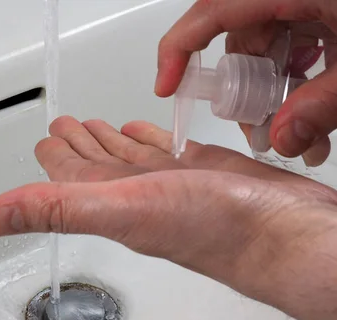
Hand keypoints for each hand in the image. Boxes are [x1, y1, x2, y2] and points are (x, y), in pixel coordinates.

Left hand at [0, 116, 336, 319]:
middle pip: (95, 165)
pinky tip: (145, 134)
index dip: (52, 157)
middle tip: (64, 125)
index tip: (42, 140)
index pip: (67, 176)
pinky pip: (164, 153)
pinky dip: (149, 141)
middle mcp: (134, 193)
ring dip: (109, 142)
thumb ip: (54, 208)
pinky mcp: (199, 173)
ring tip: (96, 127)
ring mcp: (167, 183)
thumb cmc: (208, 227)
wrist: (278, 230)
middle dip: (77, 143)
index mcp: (108, 200)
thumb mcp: (117, 210)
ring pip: (127, 158)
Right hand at [155, 0, 336, 166]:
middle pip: (240, 41)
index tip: (166, 87)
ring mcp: (300, 0)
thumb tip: (285, 138)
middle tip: (266, 131)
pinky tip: (316, 100)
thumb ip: (325, 101)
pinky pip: (290, 38)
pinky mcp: (316, 6)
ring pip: (266, 45)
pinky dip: (295, 73)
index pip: (212, 12)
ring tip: (306, 128)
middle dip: (248, 92)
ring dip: (277, 89)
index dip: (179, 50)